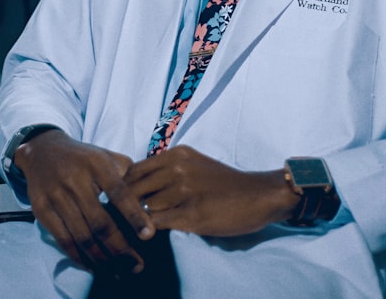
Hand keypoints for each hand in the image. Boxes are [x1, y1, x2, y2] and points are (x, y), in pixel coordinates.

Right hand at [12, 130, 155, 272]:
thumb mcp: (106, 156)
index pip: (118, 192)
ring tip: (119, 272)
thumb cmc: (84, 158)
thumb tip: (151, 199)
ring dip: (102, 259)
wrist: (42, 150)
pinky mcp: (41, 209)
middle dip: (120, 248)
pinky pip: (63, 240)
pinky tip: (94, 266)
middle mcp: (75, 180)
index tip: (148, 235)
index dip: (134, 216)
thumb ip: (129, 174)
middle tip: (136, 265)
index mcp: (97, 164)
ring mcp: (56, 196)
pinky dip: (80, 257)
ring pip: (82, 236)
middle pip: (100, 222)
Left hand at [124, 145, 296, 236]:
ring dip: (143, 219)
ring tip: (148, 224)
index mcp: (176, 154)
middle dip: (129, 205)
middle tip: (132, 217)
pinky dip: (153, 229)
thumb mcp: (193, 165)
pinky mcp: (192, 214)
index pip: (133, 171)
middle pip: (133, 189)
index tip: (129, 200)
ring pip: (144, 208)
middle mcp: (177, 168)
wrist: (258, 195)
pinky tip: (160, 230)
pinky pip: (158, 223)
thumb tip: (136, 185)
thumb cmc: (224, 183)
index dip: (126, 188)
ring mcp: (184, 191)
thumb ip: (167, 170)